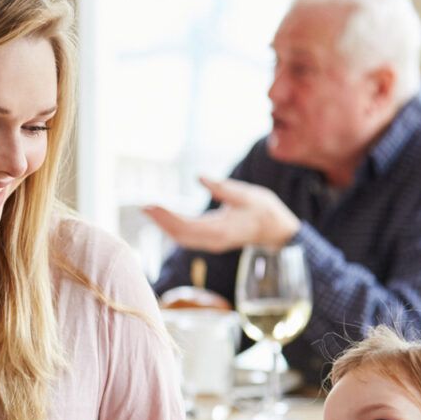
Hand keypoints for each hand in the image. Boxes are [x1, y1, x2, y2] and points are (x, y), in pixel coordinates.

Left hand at [144, 176, 299, 253]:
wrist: (276, 230)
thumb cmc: (264, 210)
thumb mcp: (246, 194)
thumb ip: (222, 187)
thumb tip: (198, 176)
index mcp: (222, 230)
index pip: (187, 226)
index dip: (167, 217)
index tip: (152, 205)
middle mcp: (214, 241)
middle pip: (180, 235)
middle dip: (160, 221)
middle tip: (144, 206)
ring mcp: (212, 243)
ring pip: (182, 238)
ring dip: (164, 225)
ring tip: (149, 209)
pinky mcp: (211, 241)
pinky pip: (187, 238)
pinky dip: (172, 228)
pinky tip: (162, 217)